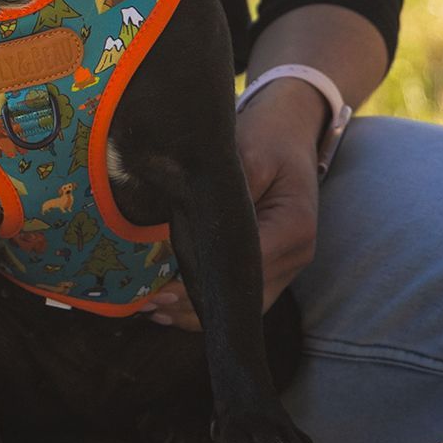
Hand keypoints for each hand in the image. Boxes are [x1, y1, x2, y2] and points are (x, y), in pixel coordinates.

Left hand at [137, 79, 323, 330]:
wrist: (292, 131)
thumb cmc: (268, 137)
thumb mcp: (247, 151)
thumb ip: (223, 190)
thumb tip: (184, 214)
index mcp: (294, 226)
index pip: (243, 267)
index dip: (201, 281)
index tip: (161, 287)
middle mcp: (296, 255)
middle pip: (243, 296)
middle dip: (193, 305)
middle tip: (146, 304)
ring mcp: (288, 265)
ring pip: (242, 304)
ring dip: (197, 312)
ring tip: (151, 309)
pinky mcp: (275, 266)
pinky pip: (241, 294)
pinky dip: (208, 303)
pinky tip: (172, 306)